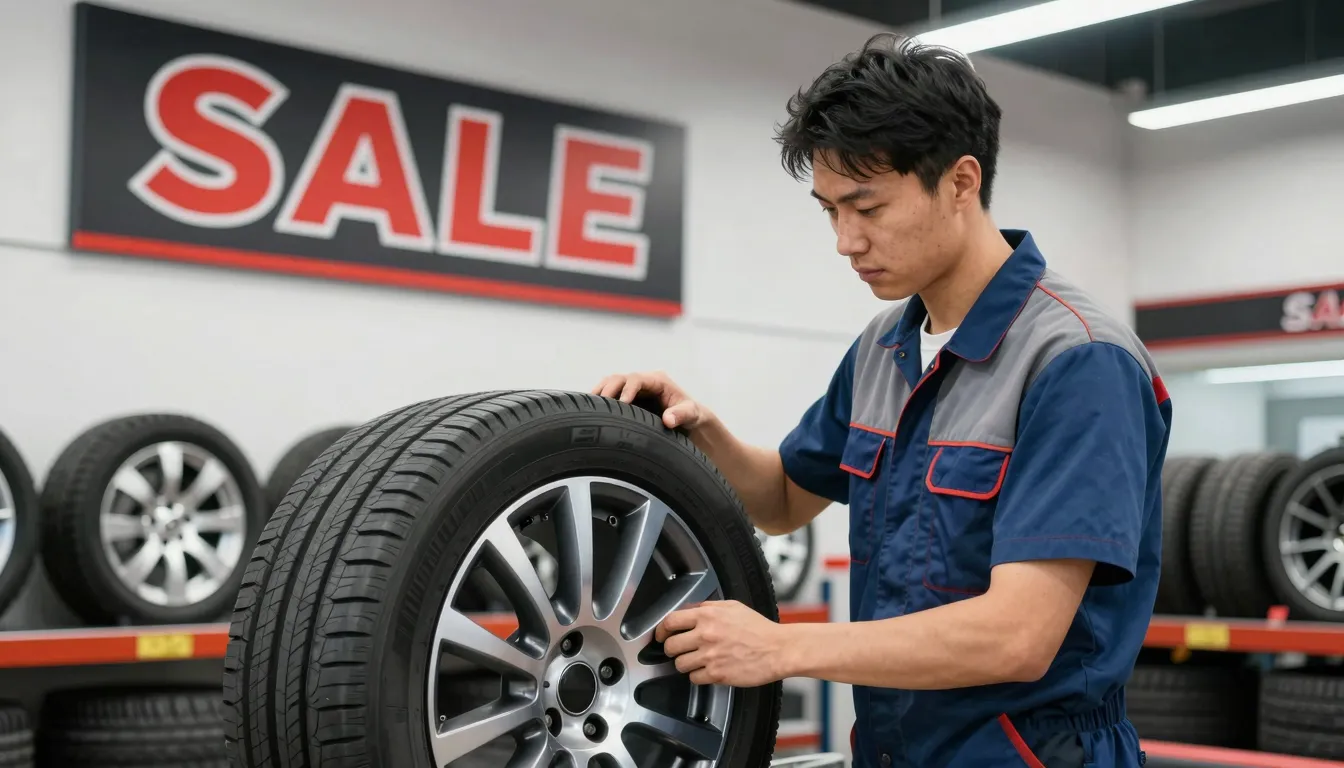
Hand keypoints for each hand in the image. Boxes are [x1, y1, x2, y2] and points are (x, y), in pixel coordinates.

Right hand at [590, 370, 709, 430]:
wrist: (689, 422)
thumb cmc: (692, 416)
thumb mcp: (692, 414)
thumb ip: (682, 414)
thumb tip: (668, 420)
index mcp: (657, 381)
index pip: (636, 379)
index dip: (627, 389)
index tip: (622, 404)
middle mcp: (643, 382)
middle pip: (618, 378)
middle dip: (608, 390)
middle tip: (600, 406)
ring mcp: (633, 390)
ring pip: (609, 385)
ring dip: (599, 394)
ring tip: (589, 407)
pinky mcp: (626, 400)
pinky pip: (608, 396)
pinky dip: (599, 401)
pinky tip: (590, 412)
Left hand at [654, 600, 786, 686]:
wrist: (778, 649)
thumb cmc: (759, 628)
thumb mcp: (733, 607)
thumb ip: (708, 606)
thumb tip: (690, 610)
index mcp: (708, 615)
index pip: (670, 621)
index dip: (661, 630)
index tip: (661, 635)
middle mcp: (706, 635)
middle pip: (670, 645)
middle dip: (672, 649)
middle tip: (679, 650)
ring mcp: (710, 656)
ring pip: (679, 664)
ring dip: (685, 663)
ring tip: (697, 660)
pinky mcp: (717, 674)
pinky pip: (694, 678)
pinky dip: (698, 676)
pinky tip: (708, 670)